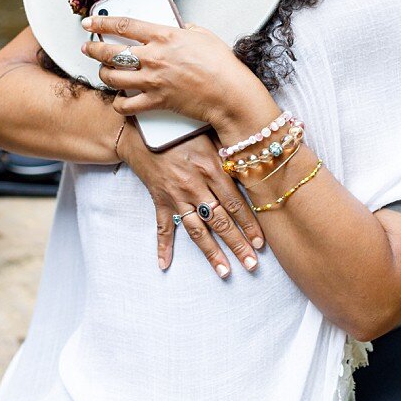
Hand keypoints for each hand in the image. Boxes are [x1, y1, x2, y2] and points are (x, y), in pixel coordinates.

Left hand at [80, 15, 266, 126]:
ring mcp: (153, 80)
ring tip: (103, 72)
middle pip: (111, 51)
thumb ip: (186, 29)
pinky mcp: (156, 101)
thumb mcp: (204, 35)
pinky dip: (119, 104)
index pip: (124, 25)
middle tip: (87, 48)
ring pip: (113, 77)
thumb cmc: (222, 65)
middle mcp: (153, 57)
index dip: (101, 23)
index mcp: (164, 36)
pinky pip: (127, 105)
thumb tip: (180, 28)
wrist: (229, 93)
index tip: (90, 23)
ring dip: (103, 74)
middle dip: (94, 49)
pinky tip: (119, 101)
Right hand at [117, 125, 264, 276]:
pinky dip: (163, 246)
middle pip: (220, 221)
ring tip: (225, 271)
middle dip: (237, 244)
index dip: (249, 224)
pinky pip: (163, 226)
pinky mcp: (160, 199)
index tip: (261, 243)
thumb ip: (229, 151)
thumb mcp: (209, 134)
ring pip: (197, 230)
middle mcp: (194, 185)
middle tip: (251, 264)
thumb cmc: (180, 128)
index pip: (235, 203)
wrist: (140, 130)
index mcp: (210, 168)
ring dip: (212, 252)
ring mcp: (176, 196)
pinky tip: (165, 264)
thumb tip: (256, 163)